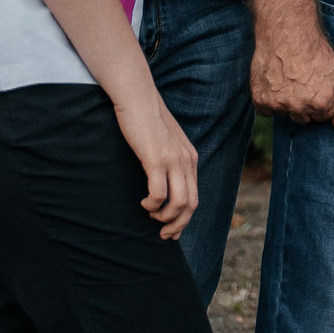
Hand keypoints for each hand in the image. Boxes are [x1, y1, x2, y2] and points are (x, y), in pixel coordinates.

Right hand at [114, 90, 201, 238]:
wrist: (138, 98)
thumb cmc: (147, 120)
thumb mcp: (166, 142)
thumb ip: (170, 159)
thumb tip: (164, 180)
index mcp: (190, 158)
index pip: (194, 196)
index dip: (184, 218)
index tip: (172, 230)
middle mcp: (186, 161)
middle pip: (191, 204)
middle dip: (178, 225)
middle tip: (163, 234)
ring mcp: (173, 160)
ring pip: (179, 203)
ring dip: (165, 218)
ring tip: (152, 216)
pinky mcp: (156, 159)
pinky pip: (159, 193)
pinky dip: (152, 205)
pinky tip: (144, 203)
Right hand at [250, 18, 333, 133]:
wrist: (287, 32)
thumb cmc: (316, 52)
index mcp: (321, 104)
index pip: (323, 116)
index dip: (321, 98)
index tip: (317, 83)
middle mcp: (299, 107)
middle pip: (304, 118)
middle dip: (305, 103)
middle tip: (303, 81)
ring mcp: (278, 104)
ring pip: (285, 114)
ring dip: (287, 102)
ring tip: (289, 79)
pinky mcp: (260, 100)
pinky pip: (267, 110)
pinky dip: (271, 99)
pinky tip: (276, 81)